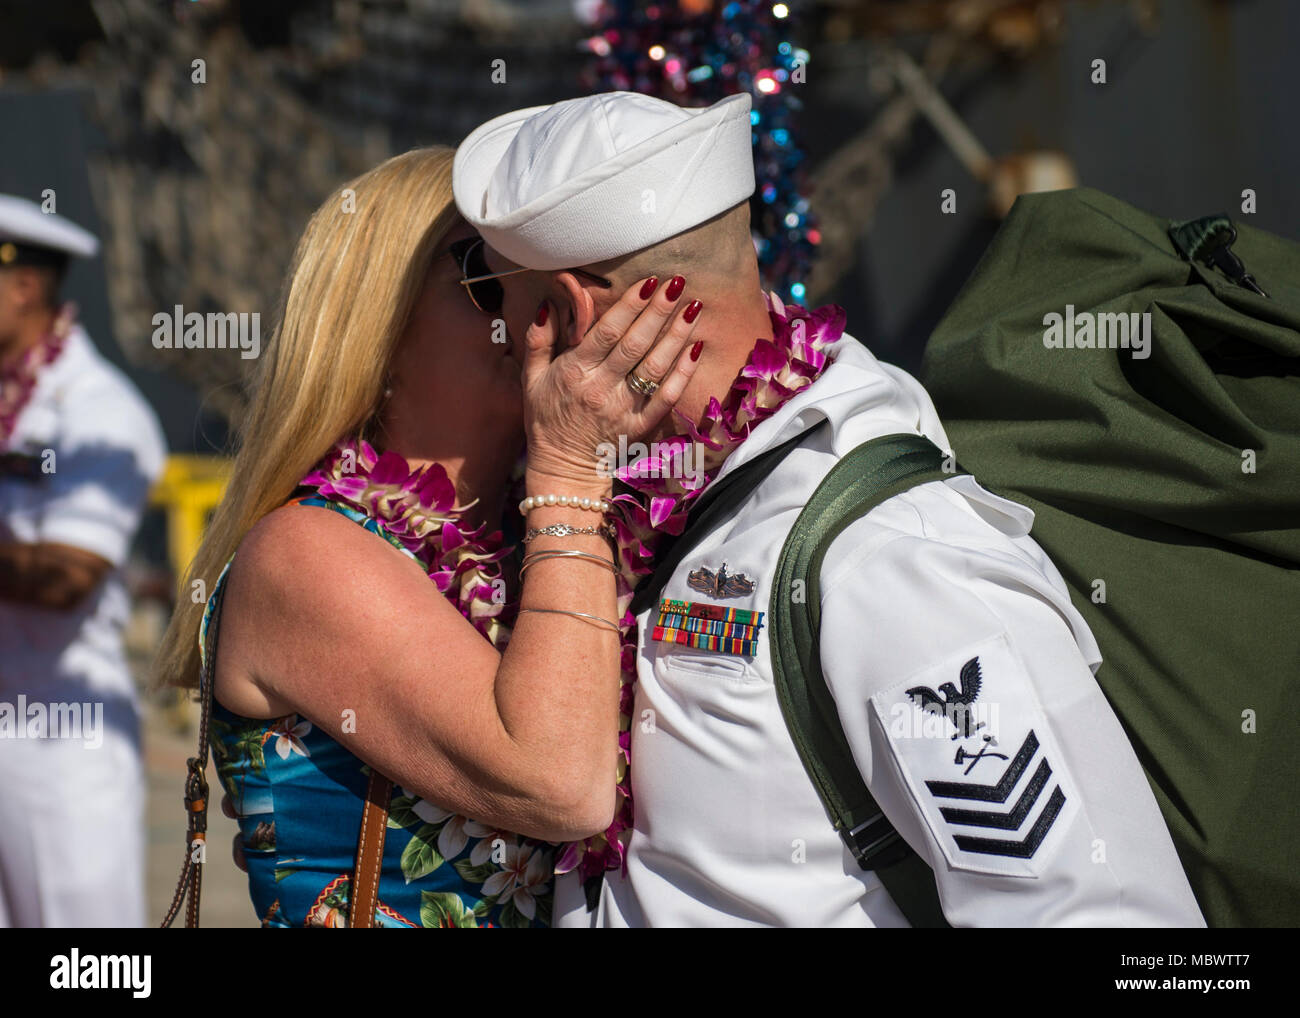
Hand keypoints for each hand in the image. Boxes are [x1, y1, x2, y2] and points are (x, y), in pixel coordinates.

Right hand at [521, 276, 703, 484]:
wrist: (563, 470)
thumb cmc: (546, 419)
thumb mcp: (531, 379)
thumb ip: (538, 340)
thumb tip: (548, 305)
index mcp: (574, 371)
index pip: (606, 332)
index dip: (629, 305)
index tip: (648, 282)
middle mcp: (601, 388)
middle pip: (635, 344)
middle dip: (658, 311)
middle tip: (677, 284)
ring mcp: (624, 409)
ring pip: (655, 367)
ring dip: (676, 336)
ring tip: (693, 308)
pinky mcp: (641, 426)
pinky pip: (666, 398)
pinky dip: (683, 374)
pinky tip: (696, 349)